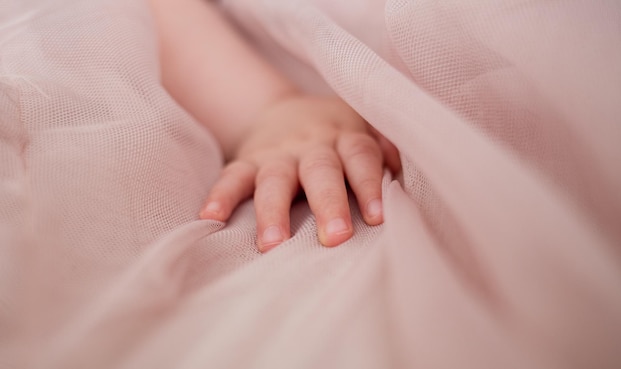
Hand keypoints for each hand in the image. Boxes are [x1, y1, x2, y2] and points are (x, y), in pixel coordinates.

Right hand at [199, 95, 399, 251]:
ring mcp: (276, 153)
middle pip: (320, 171)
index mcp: (345, 136)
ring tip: (272, 245)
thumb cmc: (335, 132)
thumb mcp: (365, 127)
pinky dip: (220, 196)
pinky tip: (210, 218)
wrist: (282, 109)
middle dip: (328, 203)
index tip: (377, 217)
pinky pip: (231, 176)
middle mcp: (311, 144)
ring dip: (272, 211)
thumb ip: (386, 148)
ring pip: (273, 179)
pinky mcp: (247, 161)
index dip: (368, 184)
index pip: (360, 157)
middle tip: (336, 238)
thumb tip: (402, 177)